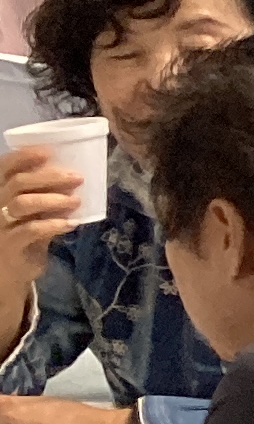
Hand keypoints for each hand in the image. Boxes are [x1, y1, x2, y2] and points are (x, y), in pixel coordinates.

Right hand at [0, 144, 80, 287]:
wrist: (9, 272)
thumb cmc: (24, 234)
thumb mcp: (34, 212)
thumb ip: (45, 195)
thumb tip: (73, 178)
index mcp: (0, 192)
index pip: (5, 167)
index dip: (24, 156)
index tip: (49, 152)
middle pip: (18, 182)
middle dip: (49, 177)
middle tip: (77, 177)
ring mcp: (0, 224)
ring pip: (23, 203)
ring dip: (54, 200)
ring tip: (76, 201)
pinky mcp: (10, 244)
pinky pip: (31, 229)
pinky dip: (54, 224)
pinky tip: (72, 224)